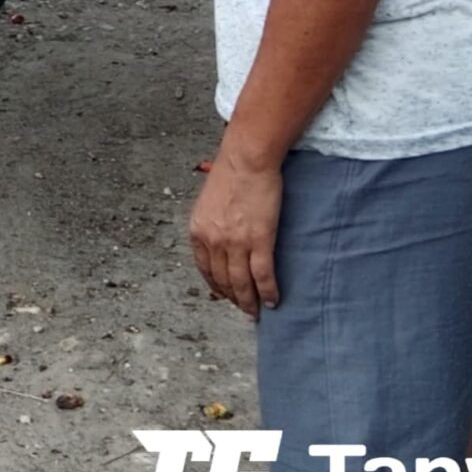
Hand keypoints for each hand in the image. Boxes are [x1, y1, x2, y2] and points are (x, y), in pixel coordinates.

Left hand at [189, 152, 281, 319]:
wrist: (247, 160)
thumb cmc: (231, 174)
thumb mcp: (208, 202)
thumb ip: (211, 224)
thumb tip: (219, 240)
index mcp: (199, 231)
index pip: (205, 269)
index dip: (216, 286)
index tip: (225, 294)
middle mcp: (213, 241)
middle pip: (223, 280)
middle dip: (233, 298)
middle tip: (244, 308)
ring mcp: (235, 243)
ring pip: (242, 283)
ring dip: (250, 302)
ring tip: (256, 311)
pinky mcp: (259, 241)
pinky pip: (262, 276)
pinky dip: (268, 292)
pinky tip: (273, 301)